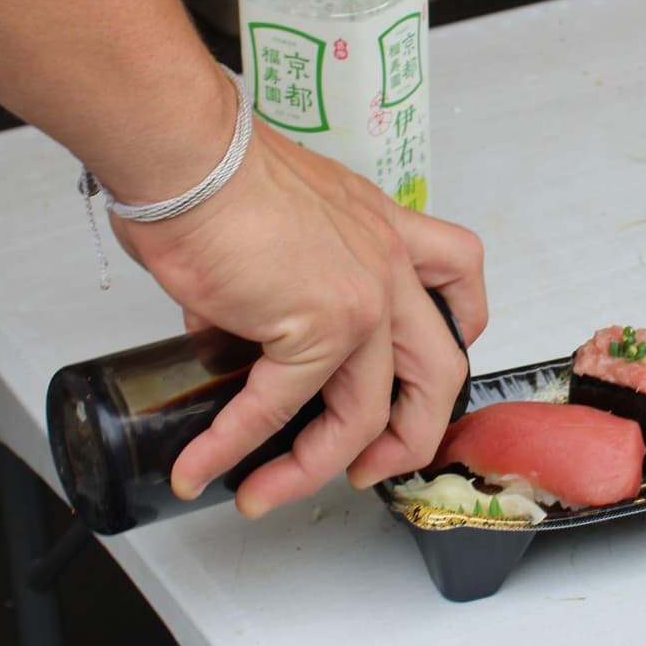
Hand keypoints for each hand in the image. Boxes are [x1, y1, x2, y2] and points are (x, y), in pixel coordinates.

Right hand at [114, 113, 486, 519]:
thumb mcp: (282, 221)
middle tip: (371, 467)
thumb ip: (278, 282)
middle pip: (439, 371)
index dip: (453, 336)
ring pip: (366, 412)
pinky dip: (233, 445)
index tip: (419, 378)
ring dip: (316, 467)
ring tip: (267, 491)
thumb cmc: (214, 169)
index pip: (458, 280)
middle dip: (411, 435)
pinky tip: (204, 465)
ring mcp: (362, 300)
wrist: (187, 154)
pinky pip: (278, 408)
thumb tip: (235, 333)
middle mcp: (389, 265)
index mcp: (386, 228)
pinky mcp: (316, 326)